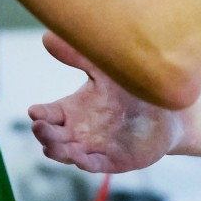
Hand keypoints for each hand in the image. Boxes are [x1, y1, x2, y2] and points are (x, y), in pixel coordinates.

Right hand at [27, 32, 184, 173]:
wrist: (165, 111)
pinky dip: (85, 162)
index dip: (39, 114)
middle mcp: (77, 131)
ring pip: (67, 154)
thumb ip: (77, 57)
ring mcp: (91, 148)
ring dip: (58, 151)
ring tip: (52, 146)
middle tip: (39, 127)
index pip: (47, 114)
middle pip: (51, 136)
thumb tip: (47, 36)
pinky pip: (94, 164)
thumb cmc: (129, 89)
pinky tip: (79, 158)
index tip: (34, 111)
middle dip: (43, 133)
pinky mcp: (111, 160)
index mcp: (71, 110)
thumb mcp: (102, 71)